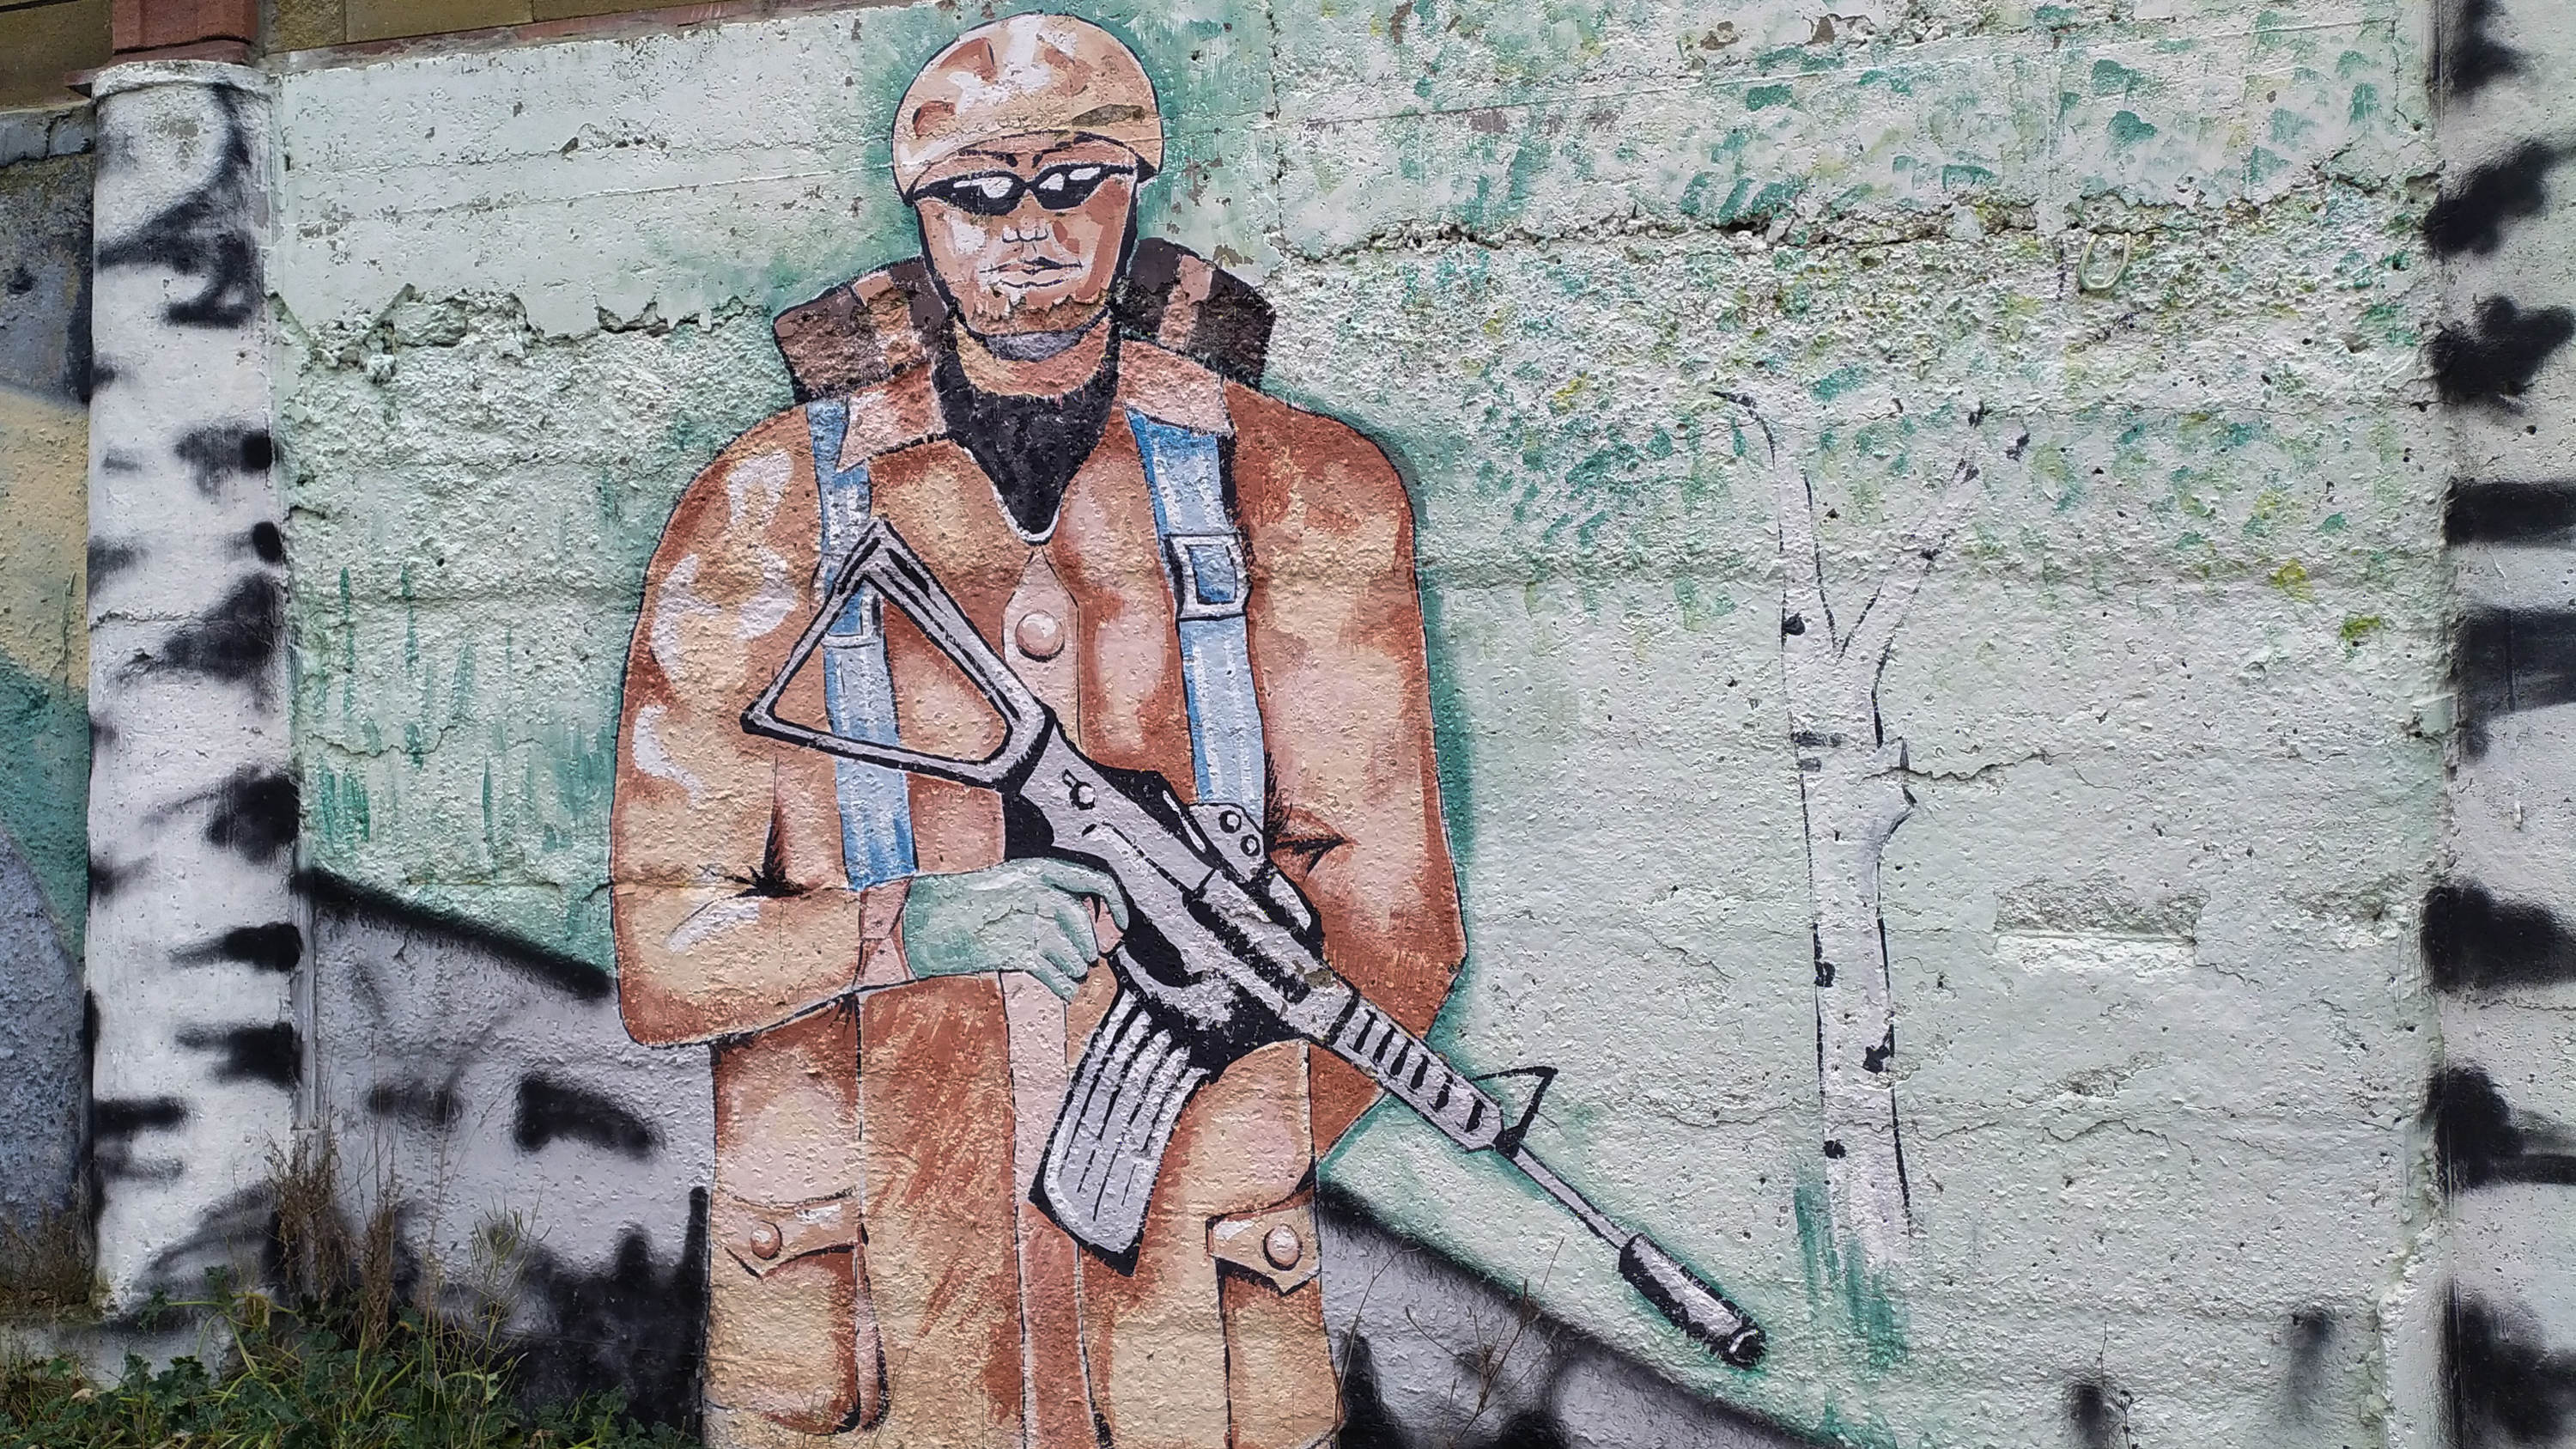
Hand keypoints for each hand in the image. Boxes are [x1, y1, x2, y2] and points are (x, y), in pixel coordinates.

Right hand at [901, 858, 1130, 1000]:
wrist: (921, 921)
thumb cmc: (961, 907)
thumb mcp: (1008, 888)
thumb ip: (1043, 897)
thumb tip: (1082, 922)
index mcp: (1036, 870)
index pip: (1095, 879)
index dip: (1117, 903)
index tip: (1122, 925)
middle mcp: (1034, 890)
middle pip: (1082, 921)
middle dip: (1089, 946)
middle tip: (1088, 959)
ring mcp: (1024, 919)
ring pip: (1072, 950)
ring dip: (1077, 969)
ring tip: (1071, 975)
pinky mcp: (1013, 950)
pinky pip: (1054, 973)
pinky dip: (1064, 986)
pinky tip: (1063, 990)